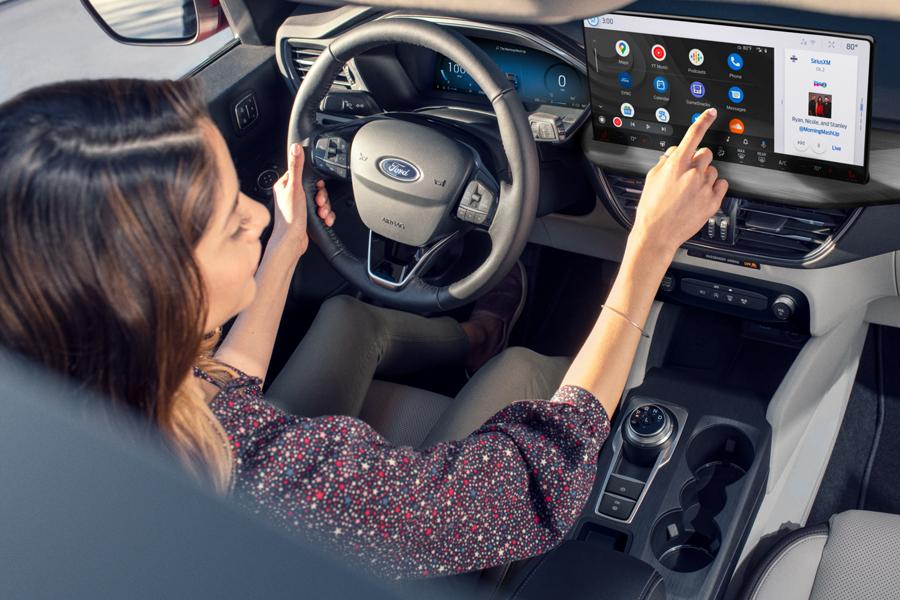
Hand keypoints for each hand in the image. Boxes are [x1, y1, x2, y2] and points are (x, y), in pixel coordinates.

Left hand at [271, 145, 336, 254]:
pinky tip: (323, 219)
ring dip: (325, 207)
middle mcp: (291, 195)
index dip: (315, 181)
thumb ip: (297, 167)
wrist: (292, 242)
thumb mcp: (295, 188)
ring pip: (321, 200)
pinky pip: (322, 211)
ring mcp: (300, 207)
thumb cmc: (289, 218)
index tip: (317, 187)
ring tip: (320, 213)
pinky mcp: (307, 217)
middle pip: (316, 188)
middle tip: (318, 202)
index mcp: (285, 185)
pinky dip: (325, 215)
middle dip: (322, 197)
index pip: (305, 174)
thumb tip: (295, 148)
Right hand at [630, 108, 727, 258]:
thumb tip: (675, 151)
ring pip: (713, 170)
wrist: (657, 234)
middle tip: (689, 173)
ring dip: (705, 176)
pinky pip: (722, 185)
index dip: (704, 120)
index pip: (693, 135)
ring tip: (691, 191)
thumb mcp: (651, 178)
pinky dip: (714, 188)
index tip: (711, 113)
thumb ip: (666, 161)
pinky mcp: (713, 201)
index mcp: (676, 165)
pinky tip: (701, 196)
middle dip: (699, 160)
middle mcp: (693, 173)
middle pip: (706, 153)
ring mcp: (704, 187)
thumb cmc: (651, 208)